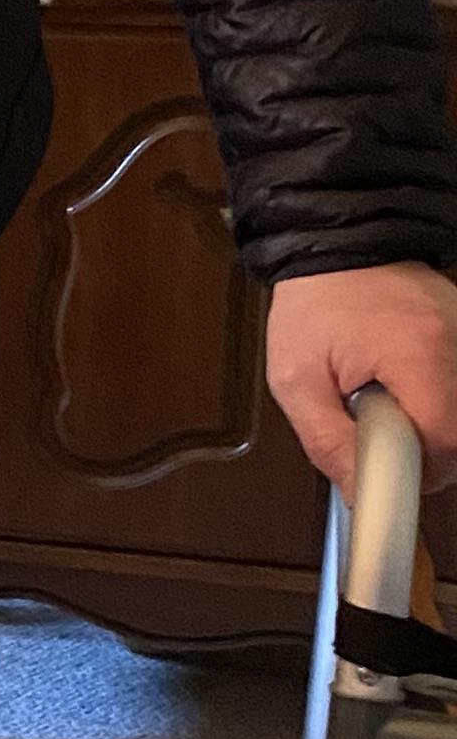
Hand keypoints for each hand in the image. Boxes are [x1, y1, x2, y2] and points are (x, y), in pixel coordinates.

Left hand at [266, 263, 456, 494]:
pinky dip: (434, 402)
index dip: (416, 471)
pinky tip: (403, 389)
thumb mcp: (297, 380)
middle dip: (420, 450)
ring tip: (385, 402)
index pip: (444, 443)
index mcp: (419, 353)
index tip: (389, 477)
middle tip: (377, 435)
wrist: (337, 245)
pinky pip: (456, 390)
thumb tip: (358, 493)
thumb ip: (328, 441)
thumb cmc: (315, 304)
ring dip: (426, 425)